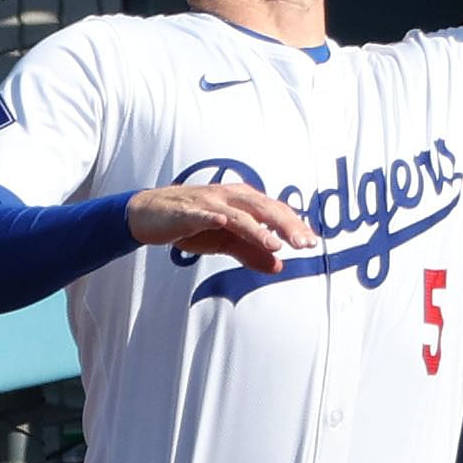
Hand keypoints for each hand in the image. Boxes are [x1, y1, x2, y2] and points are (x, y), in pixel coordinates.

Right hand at [125, 181, 312, 276]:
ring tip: (275, 243)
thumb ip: (251, 251)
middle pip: (264, 209)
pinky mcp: (187, 211)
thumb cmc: (192, 223)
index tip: (312, 244)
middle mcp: (230, 196)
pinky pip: (203, 213)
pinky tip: (224, 222)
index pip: (275, 211)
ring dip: (257, 229)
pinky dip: (214, 216)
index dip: (294, 226)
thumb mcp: (225, 241)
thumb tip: (279, 265)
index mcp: (243, 201)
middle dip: (286, 225)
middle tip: (305, 244)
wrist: (150, 215)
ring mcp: (208, 202)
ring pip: (239, 214)